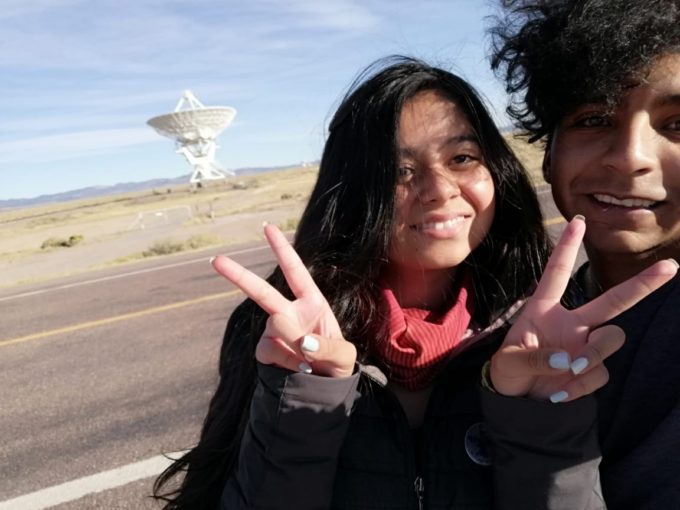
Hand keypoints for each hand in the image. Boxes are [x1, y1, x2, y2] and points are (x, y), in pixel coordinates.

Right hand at [211, 223, 355, 377]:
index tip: (267, 227)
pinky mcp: (265, 351)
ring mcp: (274, 332)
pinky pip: (269, 350)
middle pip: (261, 291)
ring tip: (311, 361)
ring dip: (295, 343)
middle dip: (238, 275)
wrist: (323, 389)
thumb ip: (328, 347)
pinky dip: (286, 361)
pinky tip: (299, 369)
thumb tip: (303, 342)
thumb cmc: (338, 365)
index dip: (282, 249)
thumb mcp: (345, 356)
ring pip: (276, 327)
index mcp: (311, 303)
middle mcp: (289, 312)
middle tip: (216, 260)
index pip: (295, 271)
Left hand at [491, 216, 677, 401]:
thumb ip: (535, 358)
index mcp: (544, 310)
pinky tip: (559, 391)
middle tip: (670, 266)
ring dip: (594, 354)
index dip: (567, 248)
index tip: (577, 221)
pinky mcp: (592, 370)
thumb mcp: (508, 362)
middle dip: (642, 284)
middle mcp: (572, 324)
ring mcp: (585, 346)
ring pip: (612, 338)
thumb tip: (568, 359)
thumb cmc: (507, 370)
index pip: (556, 274)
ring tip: (567, 370)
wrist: (514, 400)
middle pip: (613, 301)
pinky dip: (580, 385)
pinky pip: (600, 374)